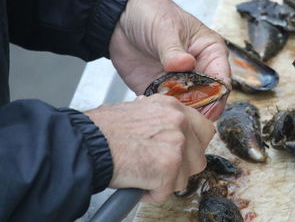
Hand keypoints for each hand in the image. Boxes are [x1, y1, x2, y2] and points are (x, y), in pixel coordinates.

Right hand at [85, 95, 215, 201]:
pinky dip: (150, 193)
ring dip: (164, 181)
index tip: (184, 154)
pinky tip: (135, 180)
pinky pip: (166, 191)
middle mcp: (179, 122)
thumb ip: (159, 119)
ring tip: (142, 172)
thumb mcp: (138, 111)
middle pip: (199, 158)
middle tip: (158, 168)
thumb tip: (168, 127)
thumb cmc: (104, 130)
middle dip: (180, 169)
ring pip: (184, 177)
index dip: (194, 147)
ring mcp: (176, 144)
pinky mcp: (168, 167)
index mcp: (172, 107)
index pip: (204, 130)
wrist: (86, 143)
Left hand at [109, 0, 230, 120]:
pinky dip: (163, 112)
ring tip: (169, 116)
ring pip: (189, 107)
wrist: (121, 18)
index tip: (208, 111)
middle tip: (185, 117)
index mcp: (210, 52)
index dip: (217, 98)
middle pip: (208, 99)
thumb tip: (185, 64)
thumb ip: (174, 50)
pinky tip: (155, 113)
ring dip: (181, 114)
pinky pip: (167, 108)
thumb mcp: (165, 28)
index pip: (222, 80)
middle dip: (199, 111)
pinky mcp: (161, 91)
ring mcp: (180, 83)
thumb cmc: (152, 14)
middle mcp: (199, 70)